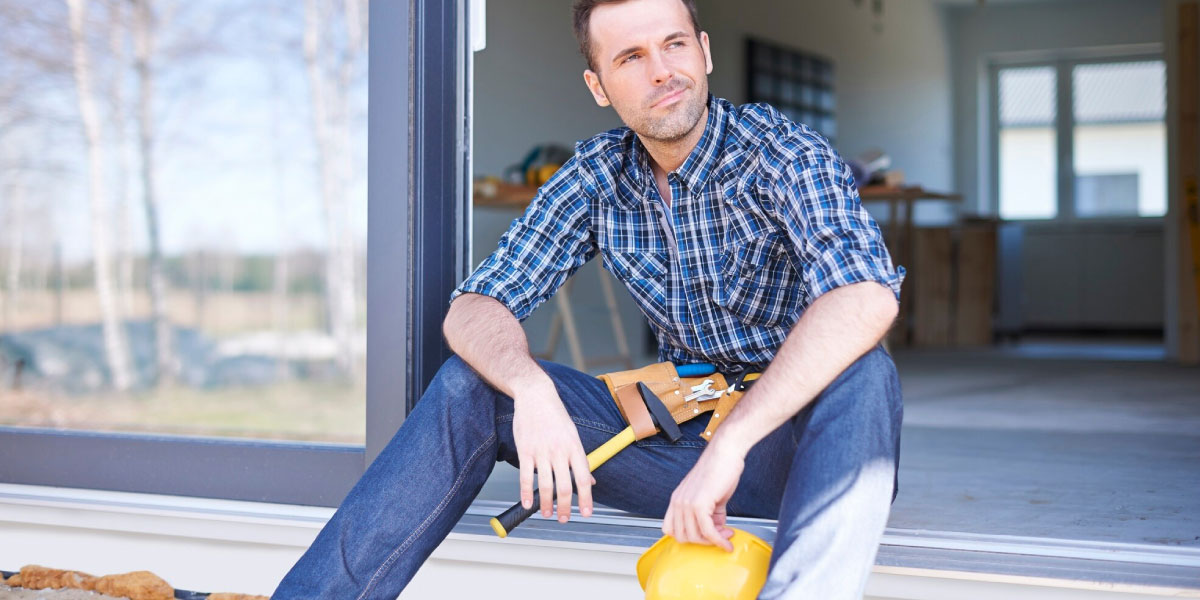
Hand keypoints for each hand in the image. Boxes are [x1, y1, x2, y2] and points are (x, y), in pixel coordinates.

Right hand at [511, 376, 593, 522]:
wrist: (536, 396)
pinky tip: (527, 503)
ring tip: (547, 514)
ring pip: (545, 484)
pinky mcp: (525, 450)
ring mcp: (542, 451)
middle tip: (564, 519)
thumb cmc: (555, 417)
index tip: (587, 513)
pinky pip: (526, 476)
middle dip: (565, 507)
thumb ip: (580, 459)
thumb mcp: (573, 435)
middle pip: (565, 486)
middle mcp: (560, 451)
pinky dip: (526, 493)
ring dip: (546, 504)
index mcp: (575, 447)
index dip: (587, 498)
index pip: (584, 478)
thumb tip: (591, 480)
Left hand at [662, 442, 744, 551]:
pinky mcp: (699, 504)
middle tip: (720, 536)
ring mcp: (686, 503)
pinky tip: (727, 541)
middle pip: (682, 537)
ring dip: (712, 541)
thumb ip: (710, 514)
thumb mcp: (710, 496)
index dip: (687, 536)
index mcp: (677, 499)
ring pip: (694, 536)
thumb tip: (717, 530)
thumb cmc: (719, 469)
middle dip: (702, 542)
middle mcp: (678, 502)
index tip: (704, 536)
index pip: (669, 529)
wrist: (725, 453)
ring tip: (726, 535)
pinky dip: (718, 540)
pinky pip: (707, 531)